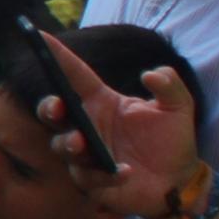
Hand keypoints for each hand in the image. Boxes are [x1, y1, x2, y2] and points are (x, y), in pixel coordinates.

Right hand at [32, 29, 204, 218]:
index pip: (75, 75)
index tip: (40, 36)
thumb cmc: (173, 140)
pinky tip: (125, 171)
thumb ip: (170, 84)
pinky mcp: (92, 181)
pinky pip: (89, 178)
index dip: (57, 56)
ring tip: (82, 143)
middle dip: (48, 108)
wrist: (179, 181)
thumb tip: (151, 74)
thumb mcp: (178, 107)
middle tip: (57, 107)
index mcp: (102, 102)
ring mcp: (86, 155)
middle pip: (53, 113)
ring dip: (69, 144)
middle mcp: (88, 126)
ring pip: (62, 147)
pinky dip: (106, 174)